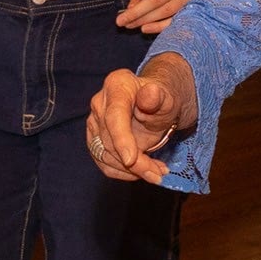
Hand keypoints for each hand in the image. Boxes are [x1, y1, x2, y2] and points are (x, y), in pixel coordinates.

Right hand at [88, 62, 190, 183]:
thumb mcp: (166, 97)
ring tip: (156, 172)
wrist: (155, 105)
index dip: (122, 139)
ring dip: (132, 171)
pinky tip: (143, 171)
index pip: (114, 117)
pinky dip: (124, 173)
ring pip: (105, 156)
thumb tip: (149, 94)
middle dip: (136, 163)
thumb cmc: (161, 100)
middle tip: (159, 174)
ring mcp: (93, 122)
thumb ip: (158, 97)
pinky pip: (104, 163)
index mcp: (116, 86)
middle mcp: (99, 103)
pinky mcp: (93, 139)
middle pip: (110, 141)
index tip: (131, 160)